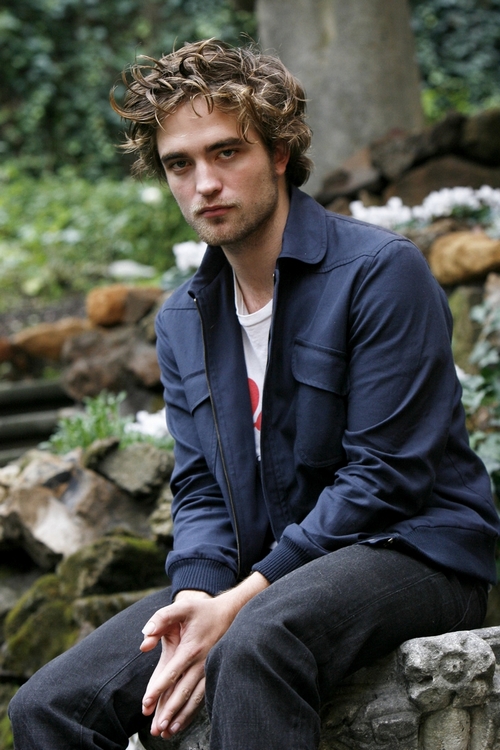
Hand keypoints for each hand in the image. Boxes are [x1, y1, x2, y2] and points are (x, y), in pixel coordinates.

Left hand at [140, 573, 268, 737]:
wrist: (229, 612)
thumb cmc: (202, 610)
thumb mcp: (181, 608)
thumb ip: (160, 620)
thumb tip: (144, 641)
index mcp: (191, 648)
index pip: (172, 673)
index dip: (158, 690)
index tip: (146, 705)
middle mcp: (201, 662)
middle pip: (183, 691)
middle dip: (168, 711)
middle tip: (156, 729)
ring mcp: (208, 670)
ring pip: (193, 698)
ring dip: (181, 716)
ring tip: (167, 731)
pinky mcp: (212, 674)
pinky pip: (201, 696)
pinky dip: (191, 711)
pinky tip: (182, 723)